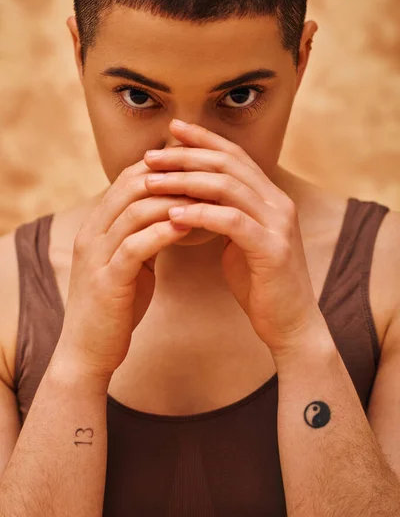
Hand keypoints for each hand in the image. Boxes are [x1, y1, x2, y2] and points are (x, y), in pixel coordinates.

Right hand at [56, 156, 198, 384]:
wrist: (87, 351)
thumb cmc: (114, 306)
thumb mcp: (129, 263)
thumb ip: (143, 236)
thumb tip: (173, 214)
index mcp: (97, 225)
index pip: (129, 177)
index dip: (165, 166)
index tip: (200, 165)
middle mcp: (92, 233)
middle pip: (131, 185)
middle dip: (173, 176)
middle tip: (210, 174)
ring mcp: (96, 255)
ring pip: (134, 211)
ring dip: (174, 201)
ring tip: (207, 198)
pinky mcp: (107, 280)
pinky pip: (135, 246)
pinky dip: (163, 232)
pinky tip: (189, 227)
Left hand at [143, 119, 322, 355]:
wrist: (290, 324)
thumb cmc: (260, 284)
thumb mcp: (240, 242)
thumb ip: (226, 215)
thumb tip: (193, 199)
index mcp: (271, 198)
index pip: (235, 156)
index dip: (204, 139)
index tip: (172, 130)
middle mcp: (279, 203)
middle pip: (229, 165)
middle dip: (186, 156)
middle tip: (150, 156)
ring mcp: (279, 224)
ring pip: (228, 188)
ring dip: (185, 182)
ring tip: (151, 182)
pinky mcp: (273, 249)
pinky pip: (231, 222)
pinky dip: (200, 215)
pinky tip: (173, 215)